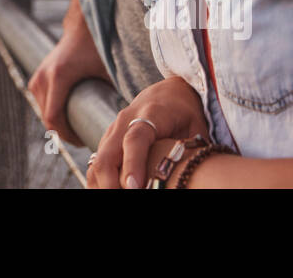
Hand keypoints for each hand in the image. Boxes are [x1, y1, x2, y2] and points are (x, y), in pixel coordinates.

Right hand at [28, 0, 109, 147]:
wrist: (82, 27)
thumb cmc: (98, 49)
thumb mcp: (109, 72)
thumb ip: (118, 93)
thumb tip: (131, 120)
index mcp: (59, 77)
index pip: (54, 118)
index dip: (67, 136)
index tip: (83, 142)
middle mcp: (43, 78)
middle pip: (48, 118)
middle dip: (65, 133)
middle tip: (85, 140)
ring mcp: (37, 77)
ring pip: (44, 112)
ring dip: (58, 124)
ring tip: (78, 131)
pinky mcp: (37, 77)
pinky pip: (42, 103)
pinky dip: (53, 112)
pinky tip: (68, 120)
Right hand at [86, 76, 209, 188]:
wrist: (167, 92)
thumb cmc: (185, 113)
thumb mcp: (196, 127)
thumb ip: (192, 150)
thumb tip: (195, 175)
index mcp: (151, 114)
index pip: (136, 138)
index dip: (133, 163)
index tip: (134, 187)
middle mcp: (125, 120)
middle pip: (107, 154)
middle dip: (110, 183)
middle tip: (124, 199)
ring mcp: (112, 131)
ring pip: (97, 162)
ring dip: (103, 185)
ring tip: (116, 199)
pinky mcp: (107, 141)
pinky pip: (96, 164)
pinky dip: (99, 182)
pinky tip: (110, 191)